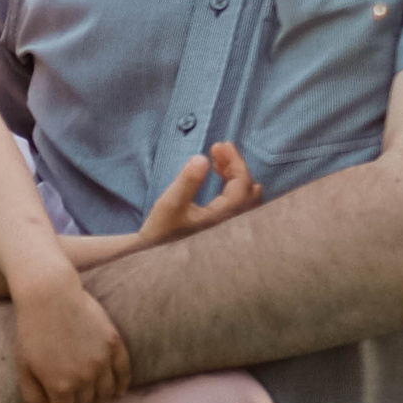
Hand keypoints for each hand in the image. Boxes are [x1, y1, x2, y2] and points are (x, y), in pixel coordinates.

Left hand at [10, 273, 132, 402]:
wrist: (49, 294)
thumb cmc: (31, 329)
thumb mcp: (23, 366)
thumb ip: (33, 393)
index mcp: (60, 386)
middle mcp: (84, 378)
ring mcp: (101, 361)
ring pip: (107, 393)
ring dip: (102, 400)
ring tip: (97, 400)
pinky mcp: (113, 344)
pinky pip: (124, 372)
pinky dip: (122, 385)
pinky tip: (118, 391)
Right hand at [137, 140, 263, 245]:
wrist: (153, 257)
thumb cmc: (161, 231)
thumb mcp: (171, 203)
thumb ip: (188, 180)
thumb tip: (203, 158)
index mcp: (224, 218)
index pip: (242, 184)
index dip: (234, 161)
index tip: (220, 144)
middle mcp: (232, 224)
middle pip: (249, 190)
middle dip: (236, 166)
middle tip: (217, 149)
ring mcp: (229, 228)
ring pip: (246, 197)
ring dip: (235, 175)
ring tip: (217, 161)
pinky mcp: (222, 228)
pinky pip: (239, 203)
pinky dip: (233, 186)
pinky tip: (219, 177)